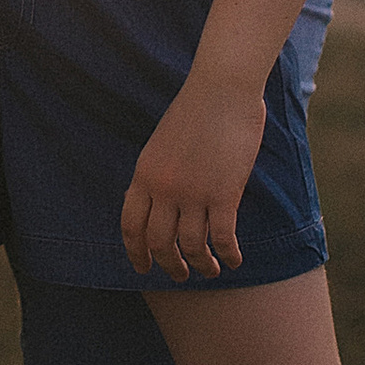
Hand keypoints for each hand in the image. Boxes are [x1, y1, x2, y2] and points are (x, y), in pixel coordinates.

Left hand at [121, 75, 264, 282]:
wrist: (221, 88)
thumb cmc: (195, 110)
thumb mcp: (161, 144)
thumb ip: (156, 175)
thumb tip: (157, 204)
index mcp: (144, 175)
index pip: (130, 226)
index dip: (136, 252)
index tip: (143, 268)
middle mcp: (163, 189)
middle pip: (159, 243)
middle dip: (170, 266)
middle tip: (180, 276)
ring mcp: (193, 193)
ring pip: (192, 247)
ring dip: (201, 265)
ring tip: (210, 270)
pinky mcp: (224, 194)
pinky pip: (222, 238)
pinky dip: (228, 255)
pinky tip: (233, 260)